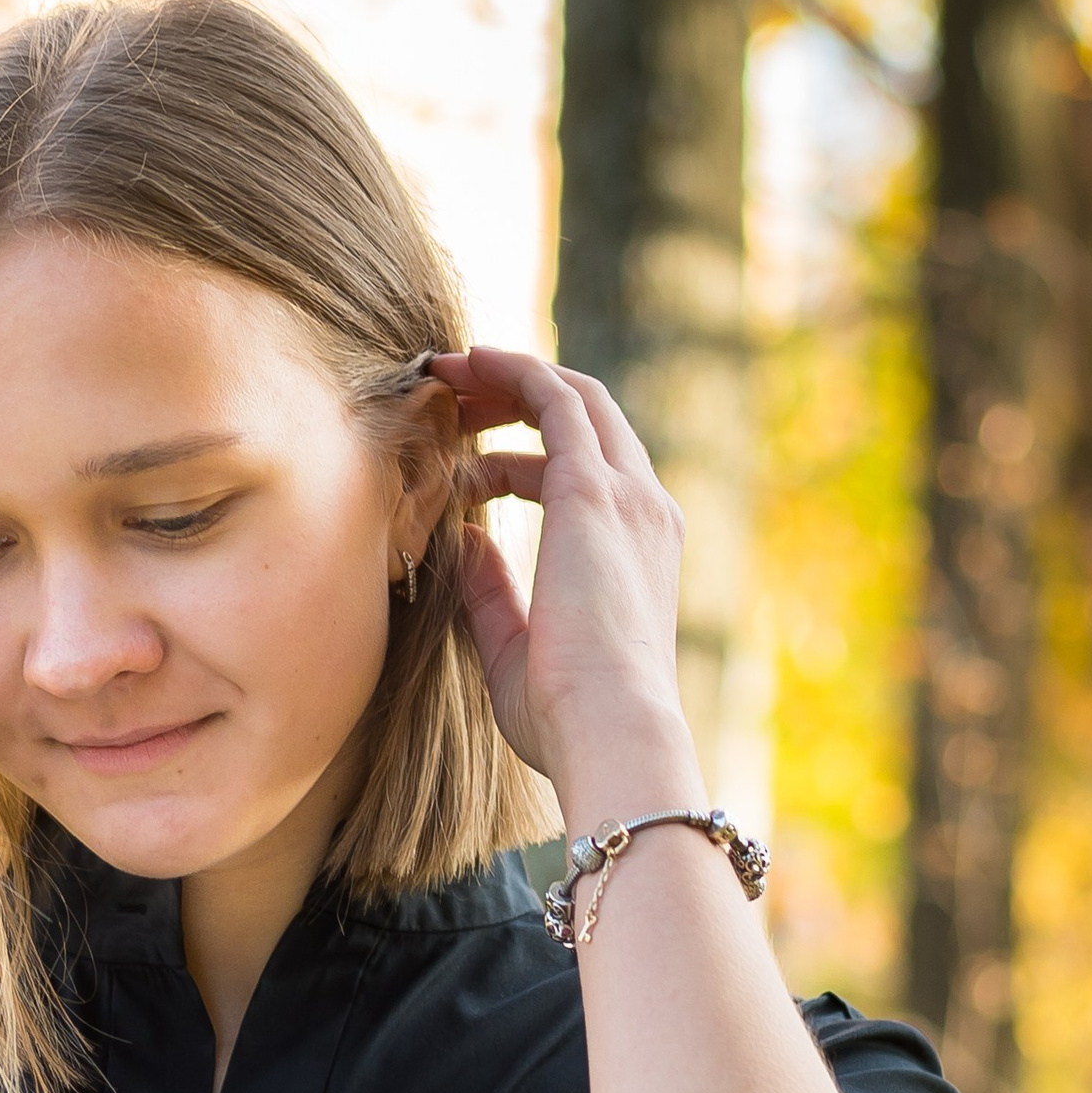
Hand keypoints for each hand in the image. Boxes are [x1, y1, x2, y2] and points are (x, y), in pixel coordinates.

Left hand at [429, 346, 696, 810]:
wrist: (611, 728)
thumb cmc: (567, 714)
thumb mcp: (515, 649)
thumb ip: (492, 594)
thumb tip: (464, 541)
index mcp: (637, 554)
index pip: (586, 479)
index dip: (520, 460)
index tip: (465, 468)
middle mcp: (644, 512)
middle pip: (586, 420)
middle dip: (517, 399)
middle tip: (453, 397)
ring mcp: (627, 496)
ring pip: (573, 398)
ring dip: (508, 376)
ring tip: (446, 372)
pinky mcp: (596, 490)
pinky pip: (555, 399)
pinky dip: (512, 371)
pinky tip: (465, 364)